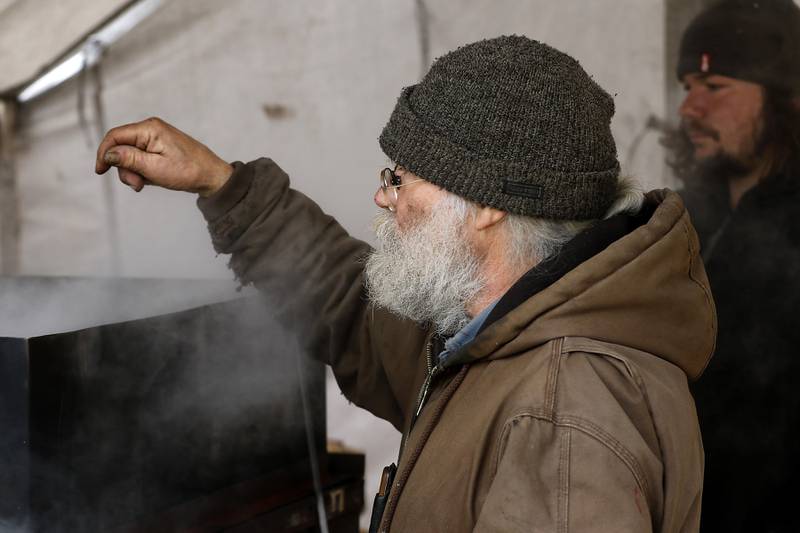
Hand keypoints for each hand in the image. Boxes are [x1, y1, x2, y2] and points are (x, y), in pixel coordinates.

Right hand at [95, 117, 232, 195]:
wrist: (211, 176)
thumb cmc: (188, 171)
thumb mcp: (154, 168)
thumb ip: (129, 159)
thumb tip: (107, 154)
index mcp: (149, 128)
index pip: (115, 136)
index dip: (104, 153)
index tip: (100, 171)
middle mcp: (150, 129)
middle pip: (121, 147)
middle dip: (125, 169)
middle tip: (137, 185)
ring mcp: (155, 138)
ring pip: (129, 155)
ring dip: (133, 173)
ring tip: (146, 184)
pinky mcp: (158, 148)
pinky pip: (140, 159)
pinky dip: (142, 171)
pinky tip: (152, 179)